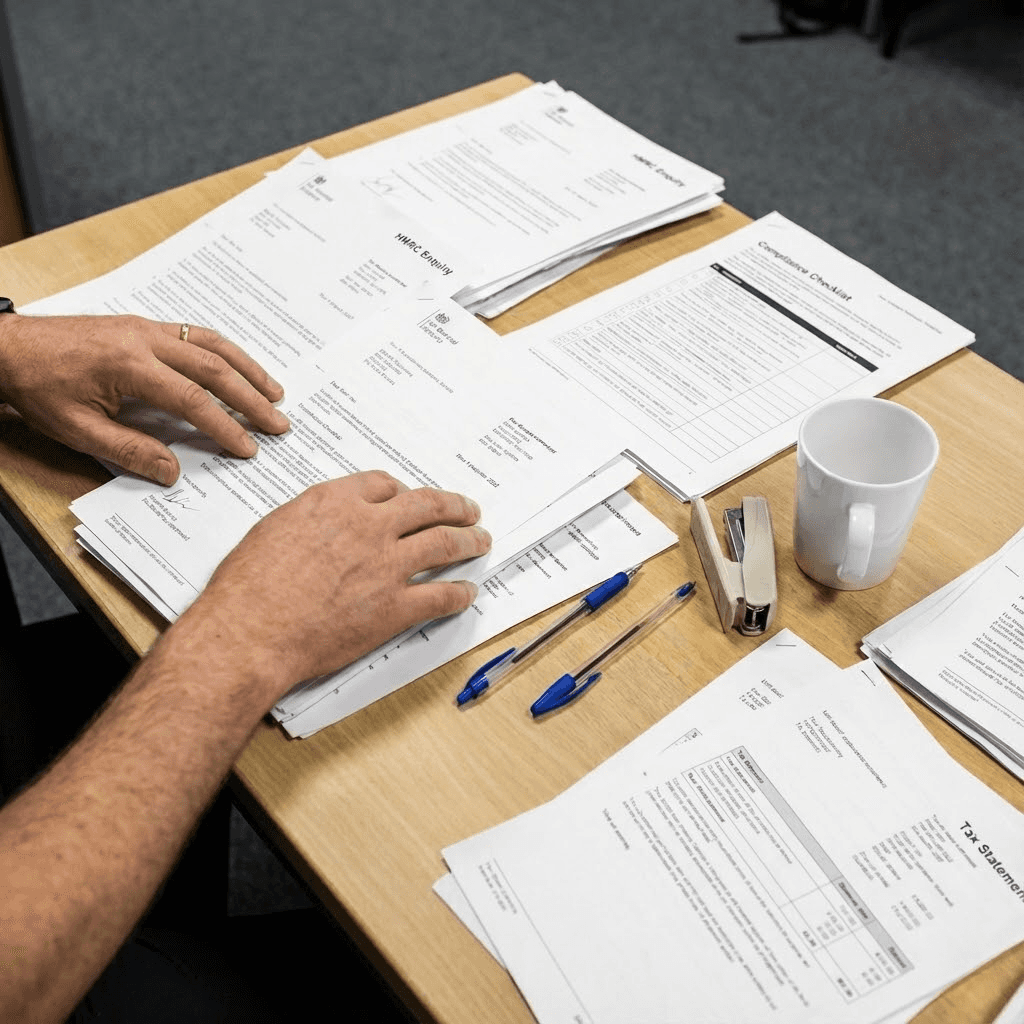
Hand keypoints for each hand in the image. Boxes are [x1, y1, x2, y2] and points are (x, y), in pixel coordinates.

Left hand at [0, 312, 288, 483]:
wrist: (7, 348)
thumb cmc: (37, 387)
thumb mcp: (77, 430)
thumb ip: (129, 451)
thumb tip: (173, 471)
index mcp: (129, 365)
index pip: (192, 399)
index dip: (224, 426)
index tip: (247, 447)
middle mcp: (145, 340)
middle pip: (214, 367)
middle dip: (250, 397)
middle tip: (278, 422)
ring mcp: (146, 328)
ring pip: (211, 344)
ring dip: (247, 369)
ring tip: (274, 392)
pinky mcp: (143, 326)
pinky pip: (195, 334)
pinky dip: (224, 352)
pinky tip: (238, 368)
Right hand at [178, 471, 490, 697]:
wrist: (250, 633)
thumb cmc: (247, 588)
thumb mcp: (274, 530)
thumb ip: (309, 520)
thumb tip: (322, 525)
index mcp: (334, 502)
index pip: (382, 485)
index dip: (401, 491)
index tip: (409, 497)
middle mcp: (367, 526)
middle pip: (425, 506)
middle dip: (453, 506)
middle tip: (467, 510)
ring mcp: (386, 566)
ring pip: (443, 544)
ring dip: (468, 541)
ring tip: (480, 541)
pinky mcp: (395, 607)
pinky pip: (440, 596)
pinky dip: (459, 594)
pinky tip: (467, 593)